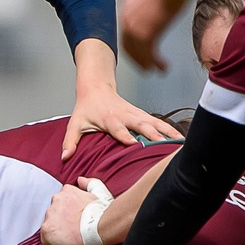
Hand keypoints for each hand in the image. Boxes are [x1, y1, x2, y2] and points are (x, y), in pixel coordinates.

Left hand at [40, 181, 104, 244]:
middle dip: (61, 221)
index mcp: (66, 191)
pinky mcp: (47, 229)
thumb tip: (81, 180)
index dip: (67, 213)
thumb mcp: (98, 191)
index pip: (61, 202)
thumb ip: (88, 183)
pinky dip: (52, 244)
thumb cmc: (101, 213)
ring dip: (57, 231)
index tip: (73, 219)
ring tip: (70, 238)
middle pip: (54, 213)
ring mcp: (50, 215)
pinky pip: (45, 240)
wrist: (100, 227)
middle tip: (73, 229)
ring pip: (49, 225)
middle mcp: (55, 200)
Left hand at [63, 86, 180, 158]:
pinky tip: (179, 137)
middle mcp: (125, 116)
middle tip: (163, 145)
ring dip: (166, 131)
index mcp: (110, 119)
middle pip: (141, 125)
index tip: (134, 144)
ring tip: (179, 142)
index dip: (126, 136)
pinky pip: (158, 122)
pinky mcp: (141, 114)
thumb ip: (70, 140)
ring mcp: (135, 114)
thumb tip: (64, 157)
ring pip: (154, 122)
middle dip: (153, 134)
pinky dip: (169, 129)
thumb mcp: (75, 123)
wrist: (96, 88)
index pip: (118, 129)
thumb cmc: (87, 108)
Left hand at [119, 0, 178, 72]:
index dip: (133, 45)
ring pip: (137, 53)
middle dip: (137, 58)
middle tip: (146, 67)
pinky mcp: (144, 35)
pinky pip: (148, 55)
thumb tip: (157, 7)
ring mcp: (133, 28)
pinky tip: (162, 67)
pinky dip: (154, 63)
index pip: (126, 32)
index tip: (140, 53)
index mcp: (127, 7)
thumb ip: (150, 5)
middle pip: (128, 45)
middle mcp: (126, 18)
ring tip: (155, 70)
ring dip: (147, 63)